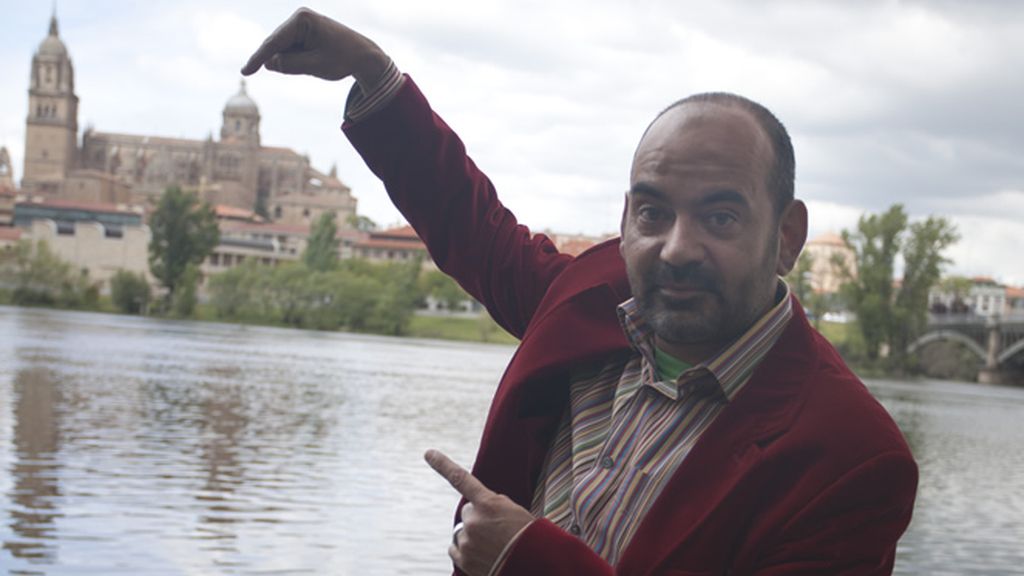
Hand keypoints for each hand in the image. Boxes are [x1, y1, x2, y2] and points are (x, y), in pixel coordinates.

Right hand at [240, 8, 388, 87]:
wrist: (364, 55)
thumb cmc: (343, 59)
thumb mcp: (314, 66)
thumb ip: (289, 65)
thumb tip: (269, 63)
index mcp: (302, 20)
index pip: (274, 42)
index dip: (258, 59)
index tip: (245, 72)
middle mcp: (299, 16)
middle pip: (278, 45)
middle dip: (285, 61)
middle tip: (312, 63)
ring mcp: (301, 22)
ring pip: (284, 49)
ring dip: (294, 60)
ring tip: (319, 60)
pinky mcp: (304, 30)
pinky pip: (292, 49)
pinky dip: (298, 58)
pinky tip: (317, 58)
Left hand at [425, 449, 534, 575]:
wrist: (533, 563)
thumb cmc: (528, 536)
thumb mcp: (514, 511)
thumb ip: (492, 504)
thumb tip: (477, 507)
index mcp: (488, 503)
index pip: (461, 479)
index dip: (443, 465)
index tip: (428, 453)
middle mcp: (474, 520)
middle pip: (468, 512)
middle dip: (479, 518)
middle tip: (497, 531)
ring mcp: (467, 540)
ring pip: (463, 531)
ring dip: (474, 536)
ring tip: (493, 546)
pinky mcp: (464, 559)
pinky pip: (455, 549)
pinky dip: (465, 551)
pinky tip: (482, 555)